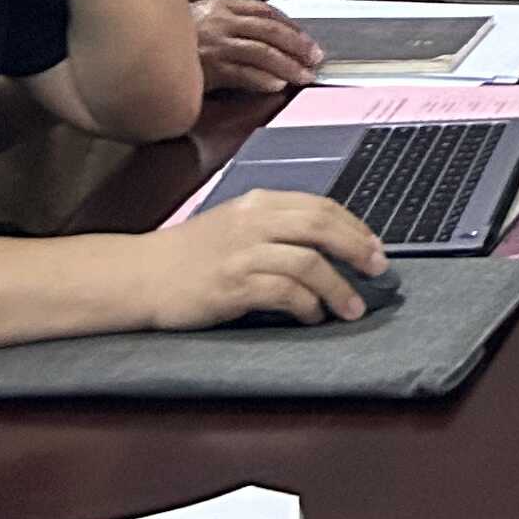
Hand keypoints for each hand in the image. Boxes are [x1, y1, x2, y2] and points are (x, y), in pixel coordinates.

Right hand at [140, 191, 385, 327]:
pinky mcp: (231, 285)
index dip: (354, 227)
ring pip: (309, 263)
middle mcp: (253, 222)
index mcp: (258, 202)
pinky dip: (307, 305)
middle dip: (358, 249)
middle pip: (322, 227)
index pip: (320, 206)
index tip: (374, 247)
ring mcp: (242, 253)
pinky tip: (313, 316)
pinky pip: (284, 293)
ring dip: (339, 288)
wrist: (139, 275)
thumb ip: (275, 225)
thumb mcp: (234, 223)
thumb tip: (326, 243)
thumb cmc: (189, 254)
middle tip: (378, 271)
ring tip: (353, 308)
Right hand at [191, 0, 325, 93]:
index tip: (308, 40)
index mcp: (224, 5)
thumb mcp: (207, 18)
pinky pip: (242, 73)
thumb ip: (235, 22)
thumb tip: (268, 37)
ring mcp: (215, 43)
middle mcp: (222, 21)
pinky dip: (262, 79)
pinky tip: (277, 85)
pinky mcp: (208, 67)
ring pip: (262, 52)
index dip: (292, 27)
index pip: (267, 12)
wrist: (143, 46)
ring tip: (304, 76)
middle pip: (271, 31)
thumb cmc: (178, 36)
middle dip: (298, 45)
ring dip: (288, 66)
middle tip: (316, 59)